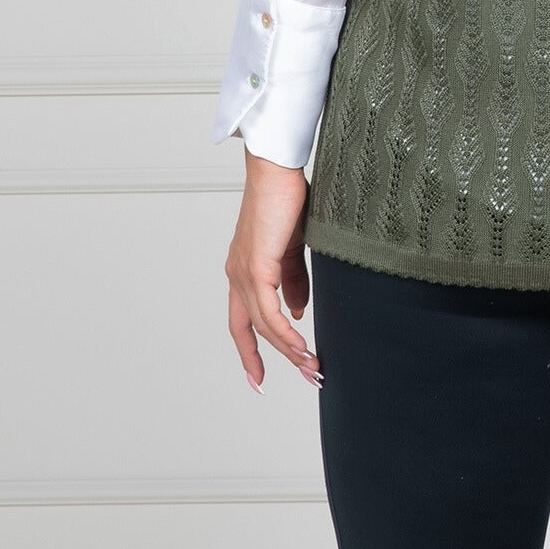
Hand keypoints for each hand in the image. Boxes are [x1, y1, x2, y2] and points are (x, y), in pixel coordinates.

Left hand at [225, 146, 322, 390]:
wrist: (277, 170)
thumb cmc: (285, 200)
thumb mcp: (291, 248)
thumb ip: (293, 280)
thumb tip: (298, 311)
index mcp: (243, 271)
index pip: (242, 322)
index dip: (250, 352)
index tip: (259, 379)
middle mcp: (236, 276)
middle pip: (250, 330)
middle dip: (274, 359)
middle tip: (305, 376)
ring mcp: (243, 273)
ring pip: (263, 325)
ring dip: (289, 349)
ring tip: (313, 365)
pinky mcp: (255, 267)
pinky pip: (269, 311)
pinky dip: (285, 332)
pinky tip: (301, 344)